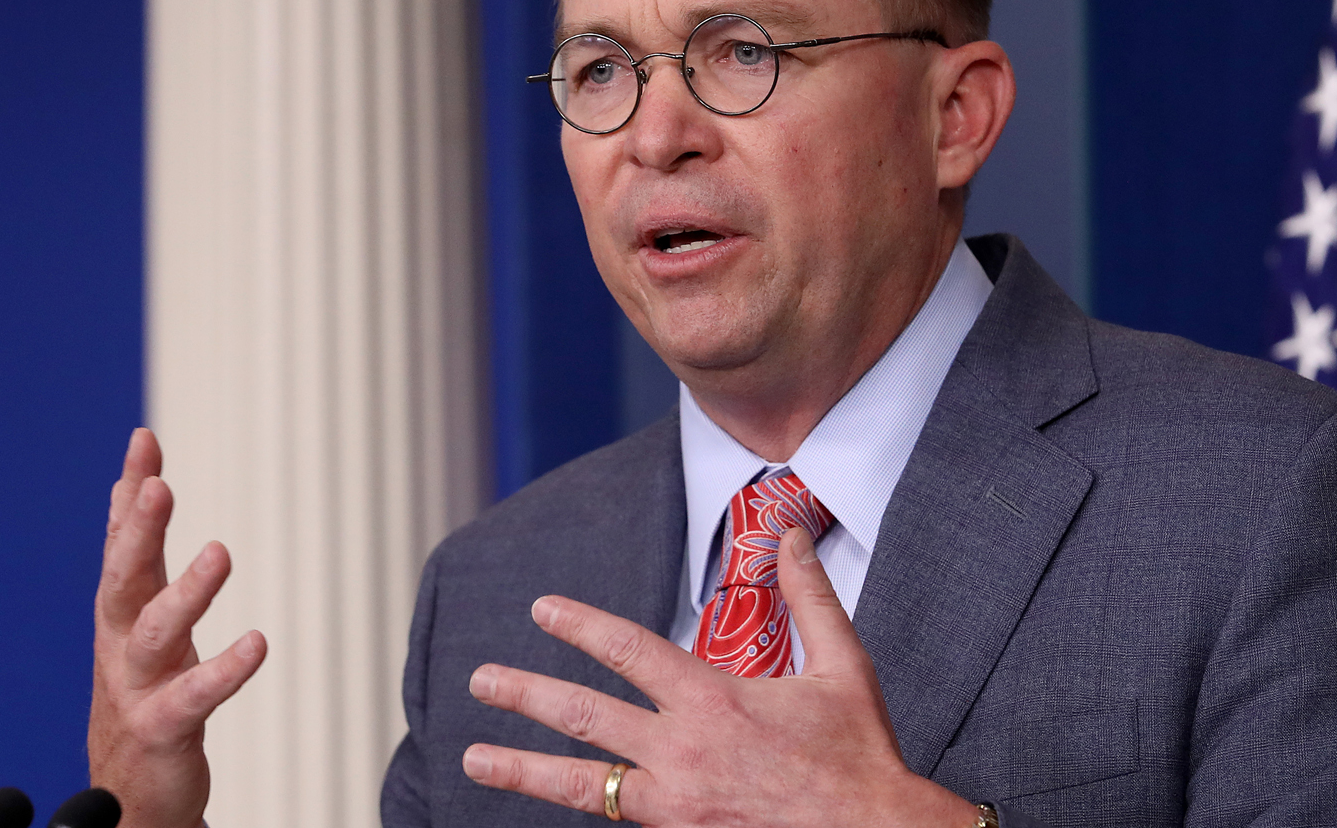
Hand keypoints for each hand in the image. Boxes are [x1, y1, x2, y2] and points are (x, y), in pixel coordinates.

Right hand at [88, 428, 266, 827]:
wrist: (128, 794)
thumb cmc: (140, 694)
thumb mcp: (137, 619)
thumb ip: (141, 557)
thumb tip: (134, 484)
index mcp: (120, 614)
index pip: (123, 542)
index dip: (129, 491)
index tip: (144, 439)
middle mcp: (120, 645)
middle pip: (123, 579)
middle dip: (137, 531)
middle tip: (156, 486)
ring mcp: (136, 688)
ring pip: (153, 634)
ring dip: (185, 593)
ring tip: (220, 552)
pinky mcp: (162, 730)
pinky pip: (193, 699)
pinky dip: (223, 671)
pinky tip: (258, 644)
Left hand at [462, 526, 978, 826]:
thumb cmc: (860, 755)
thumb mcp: (843, 665)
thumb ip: (811, 598)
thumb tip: (791, 536)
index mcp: (715, 700)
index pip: (629, 649)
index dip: (580, 625)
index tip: (543, 610)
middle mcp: (683, 753)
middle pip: (585, 716)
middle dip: (526, 694)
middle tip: (481, 680)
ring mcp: (676, 806)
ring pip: (582, 785)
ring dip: (523, 767)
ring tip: (475, 758)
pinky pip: (619, 822)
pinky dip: (585, 810)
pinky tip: (557, 802)